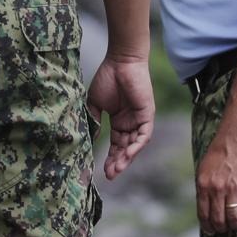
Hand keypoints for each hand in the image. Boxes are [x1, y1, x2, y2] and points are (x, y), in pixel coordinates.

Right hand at [86, 55, 153, 179]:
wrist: (120, 61)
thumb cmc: (107, 78)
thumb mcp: (96, 104)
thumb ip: (94, 121)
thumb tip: (88, 139)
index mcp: (119, 121)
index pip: (115, 144)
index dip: (109, 157)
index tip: (101, 170)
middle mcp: (130, 123)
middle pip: (125, 148)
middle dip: (118, 162)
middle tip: (109, 175)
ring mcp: (140, 120)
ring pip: (135, 145)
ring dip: (126, 158)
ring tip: (116, 169)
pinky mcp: (148, 115)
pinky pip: (144, 135)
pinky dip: (136, 146)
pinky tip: (128, 155)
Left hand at [196, 126, 236, 234]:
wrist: (233, 139)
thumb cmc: (217, 154)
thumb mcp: (203, 171)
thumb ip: (203, 188)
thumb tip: (205, 207)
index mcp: (202, 185)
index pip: (203, 213)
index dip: (207, 226)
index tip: (210, 231)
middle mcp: (215, 189)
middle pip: (217, 218)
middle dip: (219, 228)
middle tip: (222, 231)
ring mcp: (231, 189)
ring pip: (232, 216)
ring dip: (233, 225)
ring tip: (234, 226)